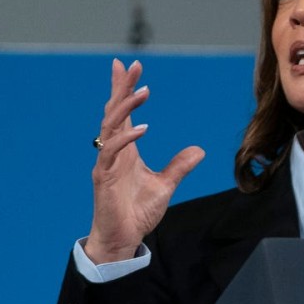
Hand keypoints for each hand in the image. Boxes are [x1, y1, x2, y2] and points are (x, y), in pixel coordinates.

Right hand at [84, 58, 205, 263]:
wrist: (122, 237)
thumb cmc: (137, 212)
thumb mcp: (165, 186)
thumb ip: (179, 167)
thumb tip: (199, 151)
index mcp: (125, 149)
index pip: (123, 113)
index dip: (124, 90)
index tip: (129, 67)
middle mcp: (113, 151)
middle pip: (114, 112)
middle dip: (122, 88)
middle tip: (131, 66)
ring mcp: (106, 162)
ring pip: (110, 126)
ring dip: (126, 107)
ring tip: (142, 91)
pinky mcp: (104, 177)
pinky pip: (112, 152)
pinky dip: (126, 139)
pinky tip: (142, 129)